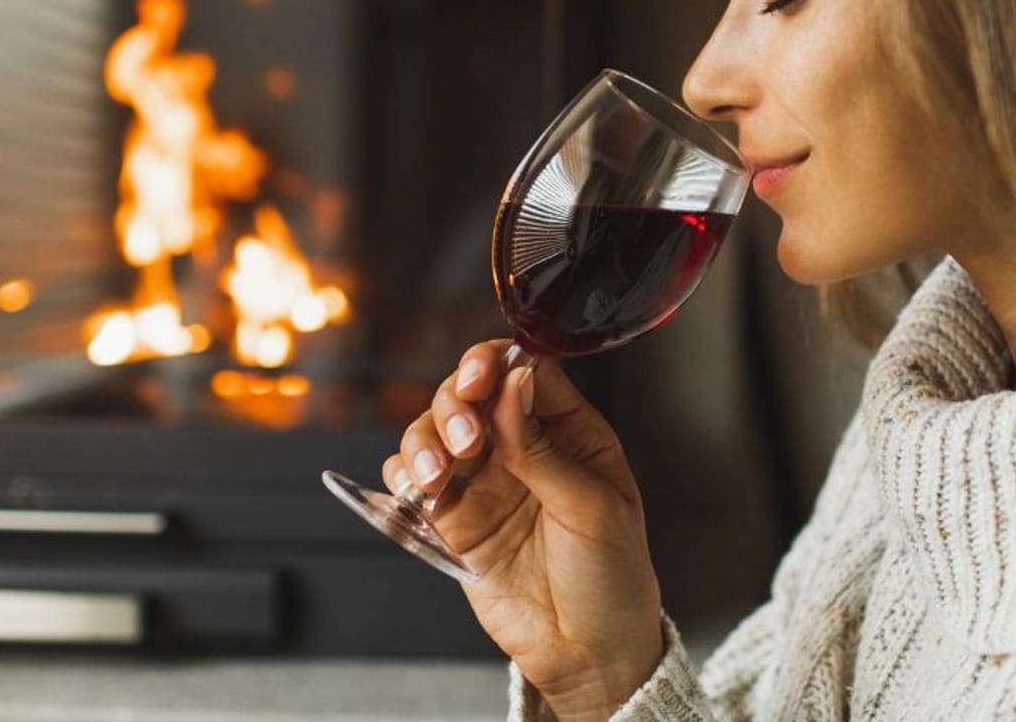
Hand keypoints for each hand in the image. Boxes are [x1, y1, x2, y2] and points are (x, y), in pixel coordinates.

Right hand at [383, 340, 665, 719]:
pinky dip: (404, 476)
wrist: (587, 652)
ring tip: (436, 476)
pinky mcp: (454, 519)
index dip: (494, 364)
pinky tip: (418, 492)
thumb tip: (515, 380)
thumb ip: (545, 448)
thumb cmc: (611, 578)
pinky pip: (413, 481)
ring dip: (424, 441)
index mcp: (570, 431)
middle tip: (465, 441)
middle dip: (455, 405)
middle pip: (469, 393)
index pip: (525, 371)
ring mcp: (484, 481)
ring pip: (433, 430)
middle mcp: (522, 446)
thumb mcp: (593, 508)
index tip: (478, 379)